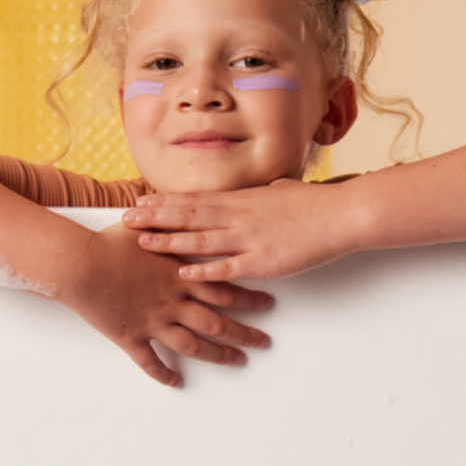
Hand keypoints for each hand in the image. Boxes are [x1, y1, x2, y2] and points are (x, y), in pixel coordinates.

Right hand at [66, 222, 273, 386]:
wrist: (80, 264)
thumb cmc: (109, 243)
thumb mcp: (146, 227)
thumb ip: (168, 225)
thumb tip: (180, 212)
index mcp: (180, 276)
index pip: (224, 289)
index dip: (249, 298)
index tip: (267, 304)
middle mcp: (173, 302)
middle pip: (218, 322)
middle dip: (244, 333)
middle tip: (262, 341)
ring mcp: (154, 322)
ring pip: (194, 345)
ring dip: (217, 355)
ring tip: (235, 361)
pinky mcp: (132, 337)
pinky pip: (151, 361)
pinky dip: (164, 374)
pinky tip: (176, 382)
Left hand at [121, 178, 354, 282]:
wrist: (340, 215)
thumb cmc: (313, 204)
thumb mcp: (280, 192)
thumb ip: (260, 197)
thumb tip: (255, 193)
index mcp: (241, 200)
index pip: (193, 200)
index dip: (164, 202)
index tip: (140, 202)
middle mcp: (238, 217)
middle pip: (188, 216)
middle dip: (154, 218)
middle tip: (125, 218)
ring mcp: (248, 240)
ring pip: (200, 240)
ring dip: (169, 242)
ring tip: (143, 242)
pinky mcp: (262, 262)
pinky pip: (227, 268)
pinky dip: (204, 271)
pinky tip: (183, 273)